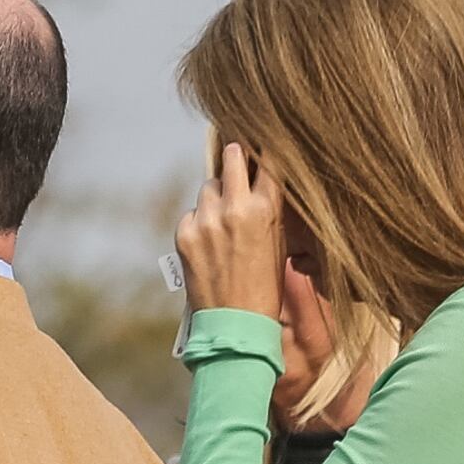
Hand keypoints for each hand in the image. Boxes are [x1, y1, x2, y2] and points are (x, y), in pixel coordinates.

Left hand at [173, 140, 290, 318]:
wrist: (236, 324)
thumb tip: (262, 179)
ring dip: (216, 195)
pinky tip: (209, 242)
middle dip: (235, 155)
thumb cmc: (266, 286)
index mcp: (265, 209)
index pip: (269, 161)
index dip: (266, 150)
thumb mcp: (279, 242)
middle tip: (236, 152)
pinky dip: (199, 221)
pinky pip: (192, 213)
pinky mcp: (184, 233)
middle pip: (232, 157)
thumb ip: (270, 209)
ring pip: (209, 187)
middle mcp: (234, 208)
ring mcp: (206, 220)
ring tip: (224, 219)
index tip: (264, 139)